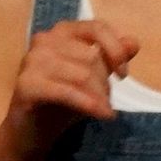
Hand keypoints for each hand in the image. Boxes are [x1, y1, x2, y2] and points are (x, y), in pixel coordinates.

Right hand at [6, 19, 137, 160]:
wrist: (31, 133)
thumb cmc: (63, 102)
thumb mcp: (93, 78)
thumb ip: (111, 58)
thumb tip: (133, 42)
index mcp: (60, 32)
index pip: (96, 27)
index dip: (116, 49)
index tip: (123, 74)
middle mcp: (43, 40)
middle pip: (91, 56)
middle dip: (104, 83)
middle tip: (104, 102)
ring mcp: (31, 61)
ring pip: (82, 74)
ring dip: (99, 97)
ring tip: (101, 111)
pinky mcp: (26, 85)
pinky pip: (68, 92)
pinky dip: (89, 105)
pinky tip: (103, 115)